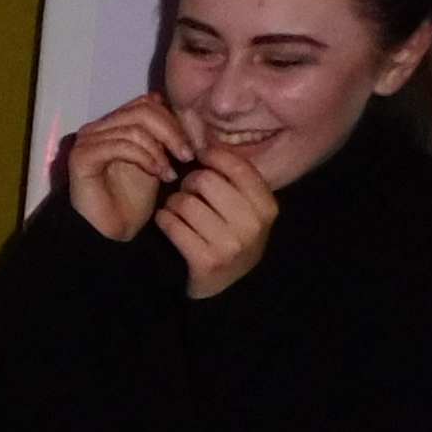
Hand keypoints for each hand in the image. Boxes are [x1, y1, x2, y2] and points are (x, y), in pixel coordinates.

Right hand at [59, 93, 194, 244]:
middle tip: (187, 155)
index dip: (173, 120)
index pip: (146, 103)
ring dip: (159, 150)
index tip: (191, 146)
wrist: (112, 234)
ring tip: (170, 172)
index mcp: (113, 124)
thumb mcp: (157, 161)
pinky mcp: (82, 157)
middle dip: (171, 132)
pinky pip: (120, 145)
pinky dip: (144, 157)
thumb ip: (164, 137)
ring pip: (134, 128)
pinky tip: (157, 174)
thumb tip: (186, 114)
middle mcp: (96, 128)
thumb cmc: (134, 202)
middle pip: (142, 110)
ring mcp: (86, 141)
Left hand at [156, 140, 275, 297]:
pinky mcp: (205, 260)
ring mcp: (230, 245)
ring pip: (184, 202)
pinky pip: (171, 224)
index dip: (213, 155)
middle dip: (189, 183)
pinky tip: (169, 225)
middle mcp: (252, 225)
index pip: (237, 166)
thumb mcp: (246, 210)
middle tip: (188, 192)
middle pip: (205, 180)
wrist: (224, 291)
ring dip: (174, 205)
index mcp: (266, 207)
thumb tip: (206, 141)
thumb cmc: (230, 239)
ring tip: (178, 213)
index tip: (200, 157)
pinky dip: (164, 221)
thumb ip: (235, 180)